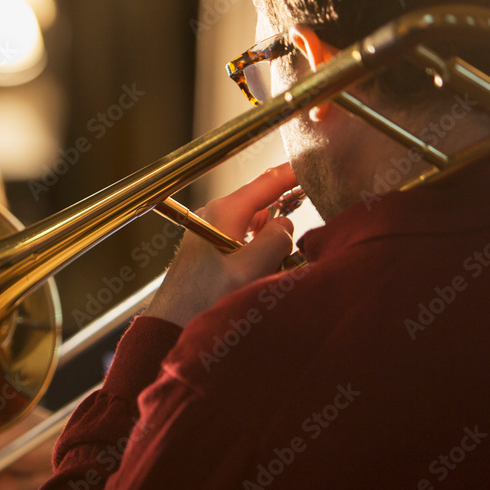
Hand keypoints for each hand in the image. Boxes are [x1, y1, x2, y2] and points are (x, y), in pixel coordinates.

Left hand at [144, 164, 296, 326]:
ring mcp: (210, 231)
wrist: (170, 325)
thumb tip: (285, 225)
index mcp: (223, 211)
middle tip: (297, 242)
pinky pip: (243, 240)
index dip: (295, 173)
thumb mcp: (249, 270)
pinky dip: (258, 252)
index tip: (320, 164)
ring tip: (271, 269)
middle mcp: (214, 215)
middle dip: (284, 218)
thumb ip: (275, 241)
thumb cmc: (203, 300)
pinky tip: (259, 274)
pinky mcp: (208, 248)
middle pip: (263, 204)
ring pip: (255, 225)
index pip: (268, 181)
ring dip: (270, 242)